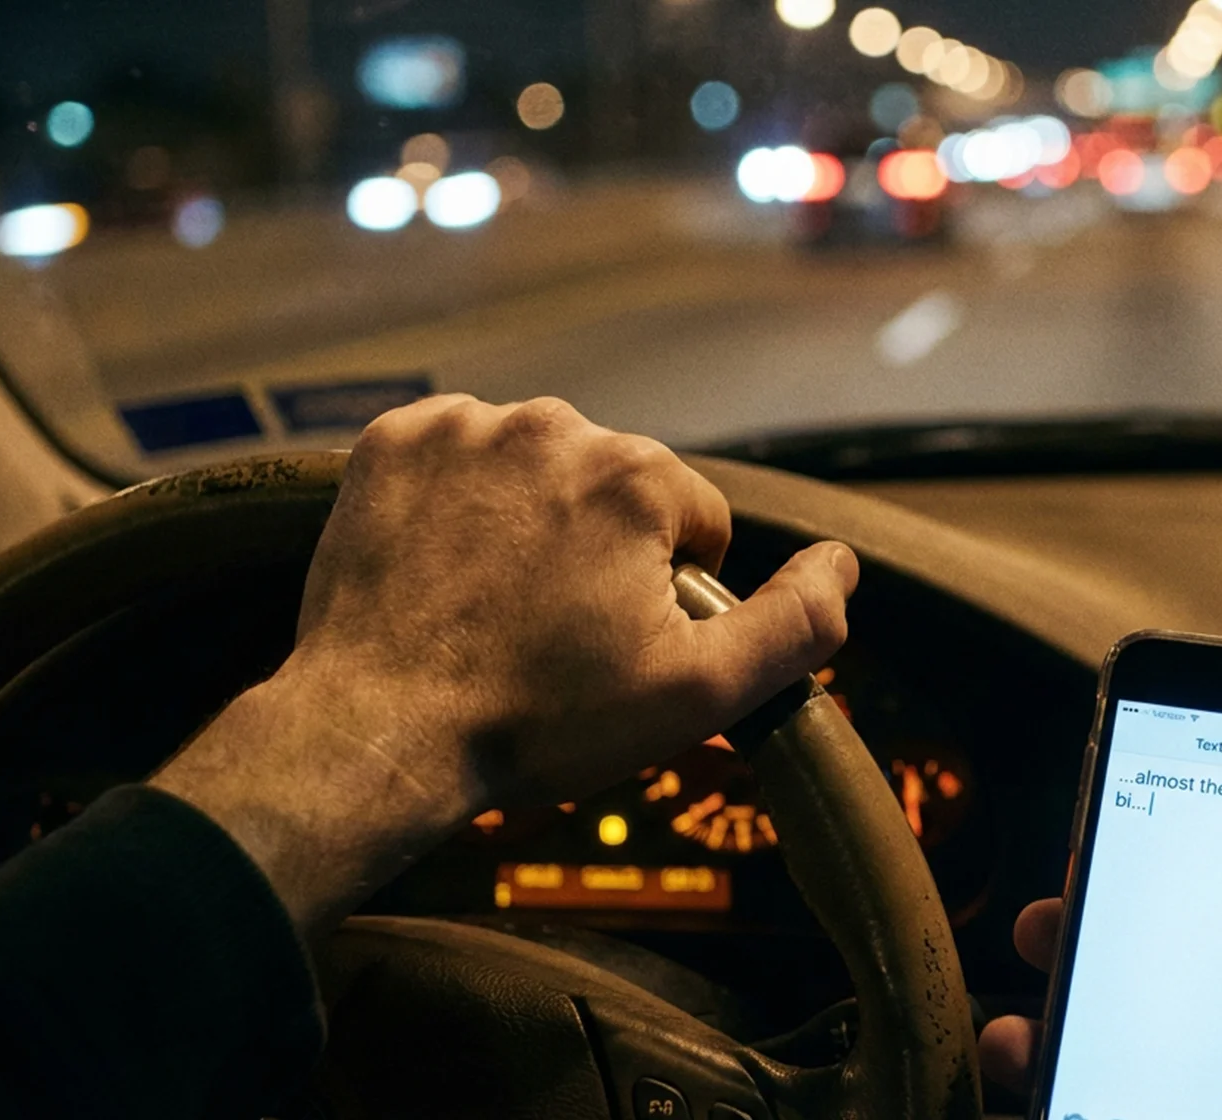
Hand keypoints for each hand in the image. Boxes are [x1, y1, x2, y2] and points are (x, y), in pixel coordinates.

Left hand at [154, 395, 858, 939]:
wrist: (377, 730)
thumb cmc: (539, 719)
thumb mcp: (699, 694)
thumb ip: (795, 624)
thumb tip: (844, 562)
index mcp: (639, 475)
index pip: (697, 521)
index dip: (672, 593)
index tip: (618, 644)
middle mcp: (555, 424)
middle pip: (617, 486)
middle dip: (602, 549)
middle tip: (552, 632)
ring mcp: (463, 428)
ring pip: (539, 467)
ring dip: (532, 520)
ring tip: (494, 603)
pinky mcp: (391, 442)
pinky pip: (459, 455)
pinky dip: (460, 500)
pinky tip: (447, 566)